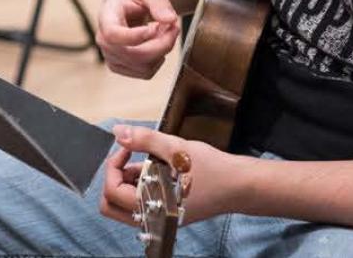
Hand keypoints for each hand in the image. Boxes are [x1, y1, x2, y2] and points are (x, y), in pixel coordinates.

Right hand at [96, 0, 181, 78]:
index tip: (154, 27)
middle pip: (134, 55)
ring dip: (162, 50)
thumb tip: (170, 19)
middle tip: (174, 26)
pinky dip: (158, 59)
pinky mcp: (121, 67)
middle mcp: (104, 40)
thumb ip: (158, 1)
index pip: (113, 35)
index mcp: (106, 17)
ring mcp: (111, 56)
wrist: (127, 1)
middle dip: (162, 43)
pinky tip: (157, 43)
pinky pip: (146, 72)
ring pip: (144, 67)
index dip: (135, 36)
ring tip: (163, 31)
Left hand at [100, 125, 242, 228]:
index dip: (113, 166)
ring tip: (146, 160)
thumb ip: (144, 140)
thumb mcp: (176, 148)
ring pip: (125, 205)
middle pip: (111, 205)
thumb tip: (118, 133)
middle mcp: (154, 218)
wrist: (240, 185)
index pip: (112, 192)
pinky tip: (155, 167)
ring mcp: (160, 217)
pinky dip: (141, 185)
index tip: (127, 148)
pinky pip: (141, 203)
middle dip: (114, 178)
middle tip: (128, 158)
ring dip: (127, 181)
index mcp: (154, 207)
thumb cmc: (213, 170)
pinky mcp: (167, 213)